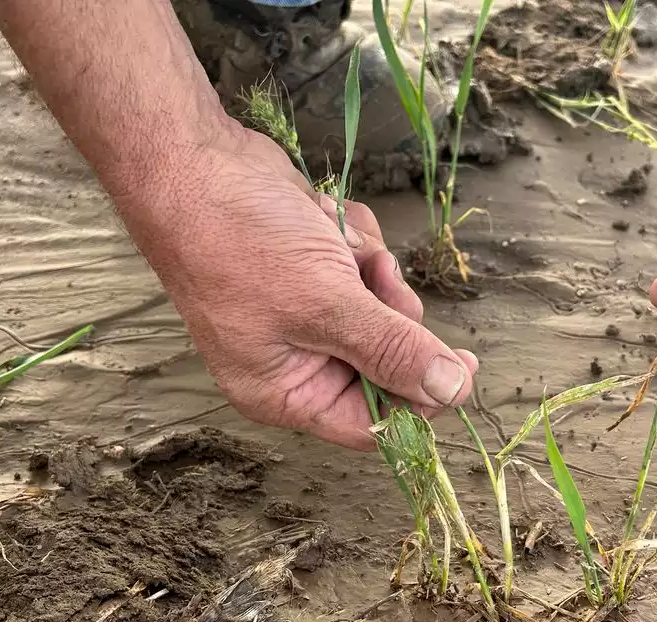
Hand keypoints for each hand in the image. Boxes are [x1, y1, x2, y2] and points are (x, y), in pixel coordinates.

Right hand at [113, 123, 476, 448]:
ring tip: (338, 242)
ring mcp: (305, 313)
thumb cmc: (240, 243)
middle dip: (389, 311)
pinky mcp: (314, 269)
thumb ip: (392, 351)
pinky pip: (364, 266)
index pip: (373, 423)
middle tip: (377, 276)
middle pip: (386, 361)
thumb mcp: (325, 304)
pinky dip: (353, 240)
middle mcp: (296, 360)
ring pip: (382, 306)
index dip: (421, 400)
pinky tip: (324, 219)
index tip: (464, 367)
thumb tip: (450, 394)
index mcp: (286, 392)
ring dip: (371, 268)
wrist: (193, 163)